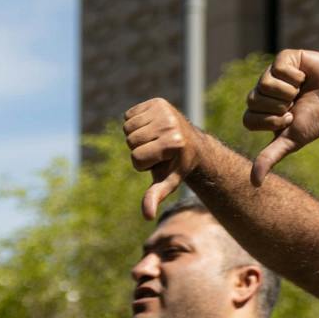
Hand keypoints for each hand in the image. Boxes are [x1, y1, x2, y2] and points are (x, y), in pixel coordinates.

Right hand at [123, 98, 202, 219]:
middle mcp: (169, 124)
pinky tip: (150, 127)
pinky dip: (134, 122)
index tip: (159, 160)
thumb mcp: (167, 182)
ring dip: (136, 136)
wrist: (191, 143)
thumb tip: (147, 216)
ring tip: (153, 138)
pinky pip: (128, 115)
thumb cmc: (176, 166)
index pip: (136, 158)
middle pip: (130, 142)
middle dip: (139, 148)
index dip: (143, 164)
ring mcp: (163, 110)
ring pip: (127, 128)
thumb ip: (155, 196)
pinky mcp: (157, 102)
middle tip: (157, 149)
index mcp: (172, 143)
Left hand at [244, 49, 318, 182]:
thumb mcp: (290, 141)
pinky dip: (294, 76)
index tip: (288, 120)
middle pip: (254, 100)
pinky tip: (304, 77)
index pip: (249, 118)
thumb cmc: (315, 121)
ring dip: (288, 91)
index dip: (270, 121)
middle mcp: (263, 92)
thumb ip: (269, 158)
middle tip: (295, 105)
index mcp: (260, 111)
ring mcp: (273, 74)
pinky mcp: (286, 58)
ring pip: (265, 83)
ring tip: (300, 91)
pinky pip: (278, 66)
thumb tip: (254, 183)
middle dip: (279, 106)